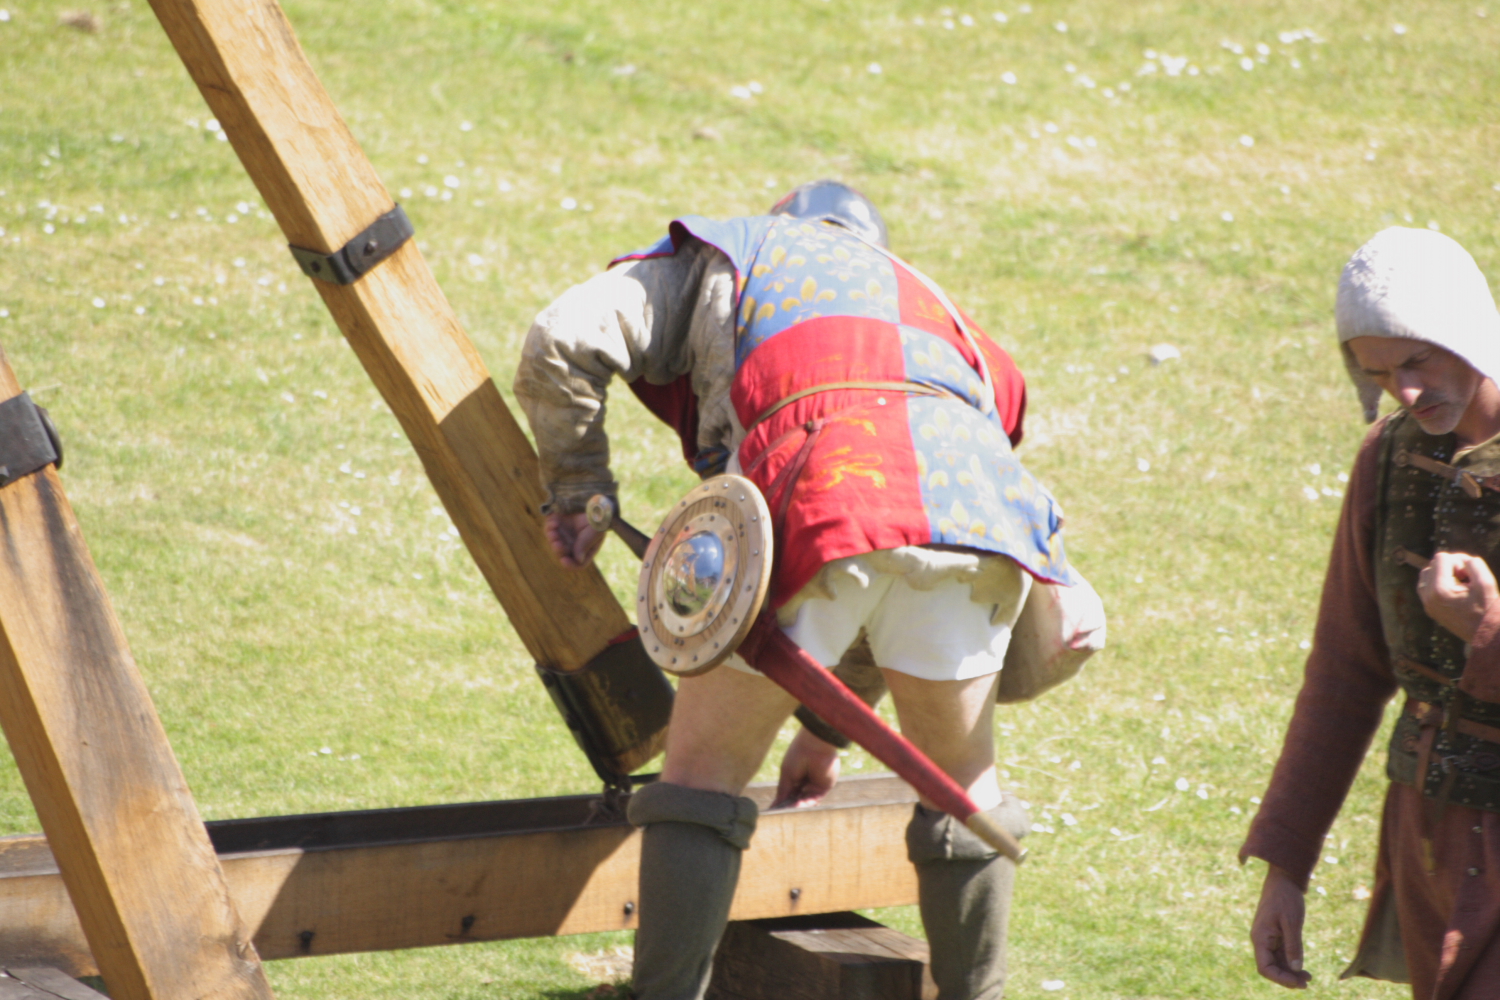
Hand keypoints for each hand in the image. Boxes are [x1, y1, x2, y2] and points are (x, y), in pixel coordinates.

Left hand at [545, 511, 605, 567]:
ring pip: (553, 543)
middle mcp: (573, 546)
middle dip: (558, 550)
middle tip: (557, 543)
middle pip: (562, 554)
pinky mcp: (557, 525)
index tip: (564, 560)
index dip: (570, 564)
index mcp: (586, 551)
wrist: (593, 501)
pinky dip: (550, 527)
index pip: (578, 564)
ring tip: (554, 531)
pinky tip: (555, 522)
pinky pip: (549, 530)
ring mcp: (564, 536)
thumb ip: (585, 546)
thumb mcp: (595, 533)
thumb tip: (578, 561)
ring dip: (552, 539)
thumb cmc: (598, 518)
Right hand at [772, 727, 841, 808]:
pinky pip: (814, 799)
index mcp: (795, 778)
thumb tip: (774, 806)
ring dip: (796, 807)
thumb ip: (783, 792)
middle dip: (789, 807)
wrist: (814, 745)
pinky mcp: (824, 787)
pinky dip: (806, 803)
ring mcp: (815, 786)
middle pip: (796, 800)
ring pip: (805, 802)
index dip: (781, 803)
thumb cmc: (797, 756)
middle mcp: (805, 783)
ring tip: (787, 810)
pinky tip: (797, 805)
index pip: (788, 794)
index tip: (772, 812)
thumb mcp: (787, 775)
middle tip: (780, 814)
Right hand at [1250, 865, 1311, 988]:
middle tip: (1308, 982)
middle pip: (1271, 968)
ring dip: (1290, 972)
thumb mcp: (1292, 922)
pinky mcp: (1275, 936)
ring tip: (1309, 978)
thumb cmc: (1286, 897)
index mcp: (1260, 937)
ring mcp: (1268, 939)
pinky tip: (1303, 968)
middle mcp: (1261, 940)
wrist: (1283, 880)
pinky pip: (1281, 955)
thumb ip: (1293, 945)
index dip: (1280, 979)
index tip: (1298, 983)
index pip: (1265, 967)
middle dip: (1287, 978)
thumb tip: (1295, 968)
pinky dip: (1291, 963)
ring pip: (1277, 963)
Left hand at [1418, 551, 1498, 643]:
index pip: (1441, 558)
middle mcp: (1428, 597)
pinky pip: (1428, 587)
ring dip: (1445, 574)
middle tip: (1468, 580)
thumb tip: (1461, 559)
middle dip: (1450, 567)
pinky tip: (1458, 592)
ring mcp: (1427, 605)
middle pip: (1432, 565)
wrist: (1488, 640)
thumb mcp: (1487, 584)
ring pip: (1428, 575)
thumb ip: (1473, 564)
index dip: (1459, 560)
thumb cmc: (1490, 612)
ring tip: (1463, 585)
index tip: (1470, 575)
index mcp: (1439, 590)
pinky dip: (1441, 584)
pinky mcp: (1430, 610)